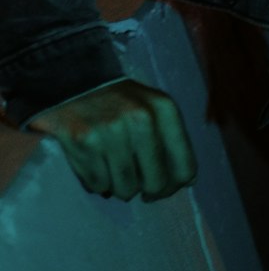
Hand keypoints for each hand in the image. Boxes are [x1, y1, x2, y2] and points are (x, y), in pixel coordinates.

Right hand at [29, 78, 197, 200]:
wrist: (77, 81)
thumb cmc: (122, 102)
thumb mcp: (154, 109)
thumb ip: (172, 141)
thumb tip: (188, 180)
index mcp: (165, 109)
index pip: (184, 167)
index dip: (174, 186)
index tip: (161, 187)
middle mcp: (142, 119)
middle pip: (155, 183)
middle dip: (146, 190)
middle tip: (135, 180)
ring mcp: (112, 131)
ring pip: (126, 190)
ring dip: (119, 186)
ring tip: (113, 166)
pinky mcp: (85, 141)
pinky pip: (98, 185)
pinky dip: (98, 181)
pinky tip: (95, 161)